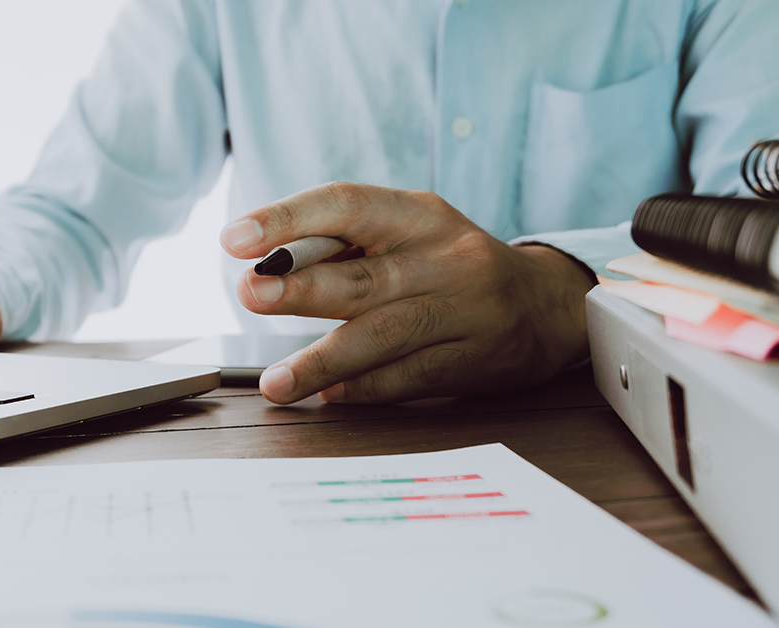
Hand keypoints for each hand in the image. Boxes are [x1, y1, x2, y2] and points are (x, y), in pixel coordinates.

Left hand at [220, 183, 595, 404]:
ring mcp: (463, 311)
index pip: (346, 204)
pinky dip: (362, 388)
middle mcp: (445, 258)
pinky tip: (329, 395)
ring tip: (275, 382)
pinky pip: (407, 377)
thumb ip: (344, 246)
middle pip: (364, 275)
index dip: (287, 219)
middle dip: (300, 288)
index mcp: (418, 215)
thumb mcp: (407, 234)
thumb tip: (264, 266)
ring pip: (382, 336)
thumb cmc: (449, 264)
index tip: (235, 239)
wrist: (543, 305)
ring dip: (320, 361)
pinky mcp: (472, 360)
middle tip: (250, 294)